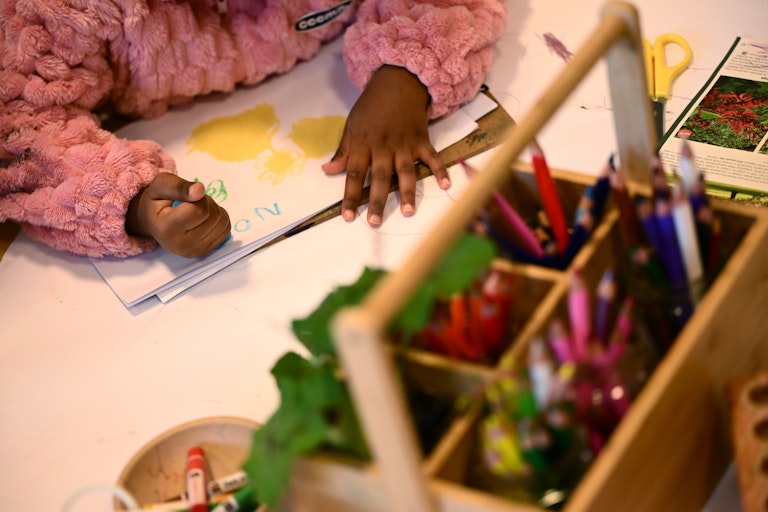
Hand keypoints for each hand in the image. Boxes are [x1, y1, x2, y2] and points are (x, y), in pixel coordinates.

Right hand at [126, 173, 230, 257]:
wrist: (152, 222)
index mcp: (167, 229)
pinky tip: (203, 219)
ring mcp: (194, 252)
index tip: (186, 197)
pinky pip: (225, 231)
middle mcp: (181, 246)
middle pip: (213, 217)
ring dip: (213, 211)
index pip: (200, 211)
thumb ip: (179, 187)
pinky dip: (218, 220)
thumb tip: (200, 189)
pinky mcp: (204, 252)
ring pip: (222, 223)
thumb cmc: (156, 201)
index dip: (198, 198)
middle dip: (206, 203)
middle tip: (190, 203)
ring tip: (196, 211)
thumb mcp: (161, 185)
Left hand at [322, 65, 449, 226]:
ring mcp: (405, 144)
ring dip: (407, 192)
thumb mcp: (352, 125)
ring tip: (408, 212)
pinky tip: (446, 185)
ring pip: (405, 171)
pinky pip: (432, 157)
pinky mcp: (422, 140)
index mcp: (363, 144)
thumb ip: (343, 151)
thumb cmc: (371, 106)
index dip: (351, 196)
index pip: (354, 174)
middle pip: (380, 177)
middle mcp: (384, 146)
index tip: (348, 216)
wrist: (397, 81)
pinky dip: (440, 170)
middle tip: (375, 222)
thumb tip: (329, 171)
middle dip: (377, 201)